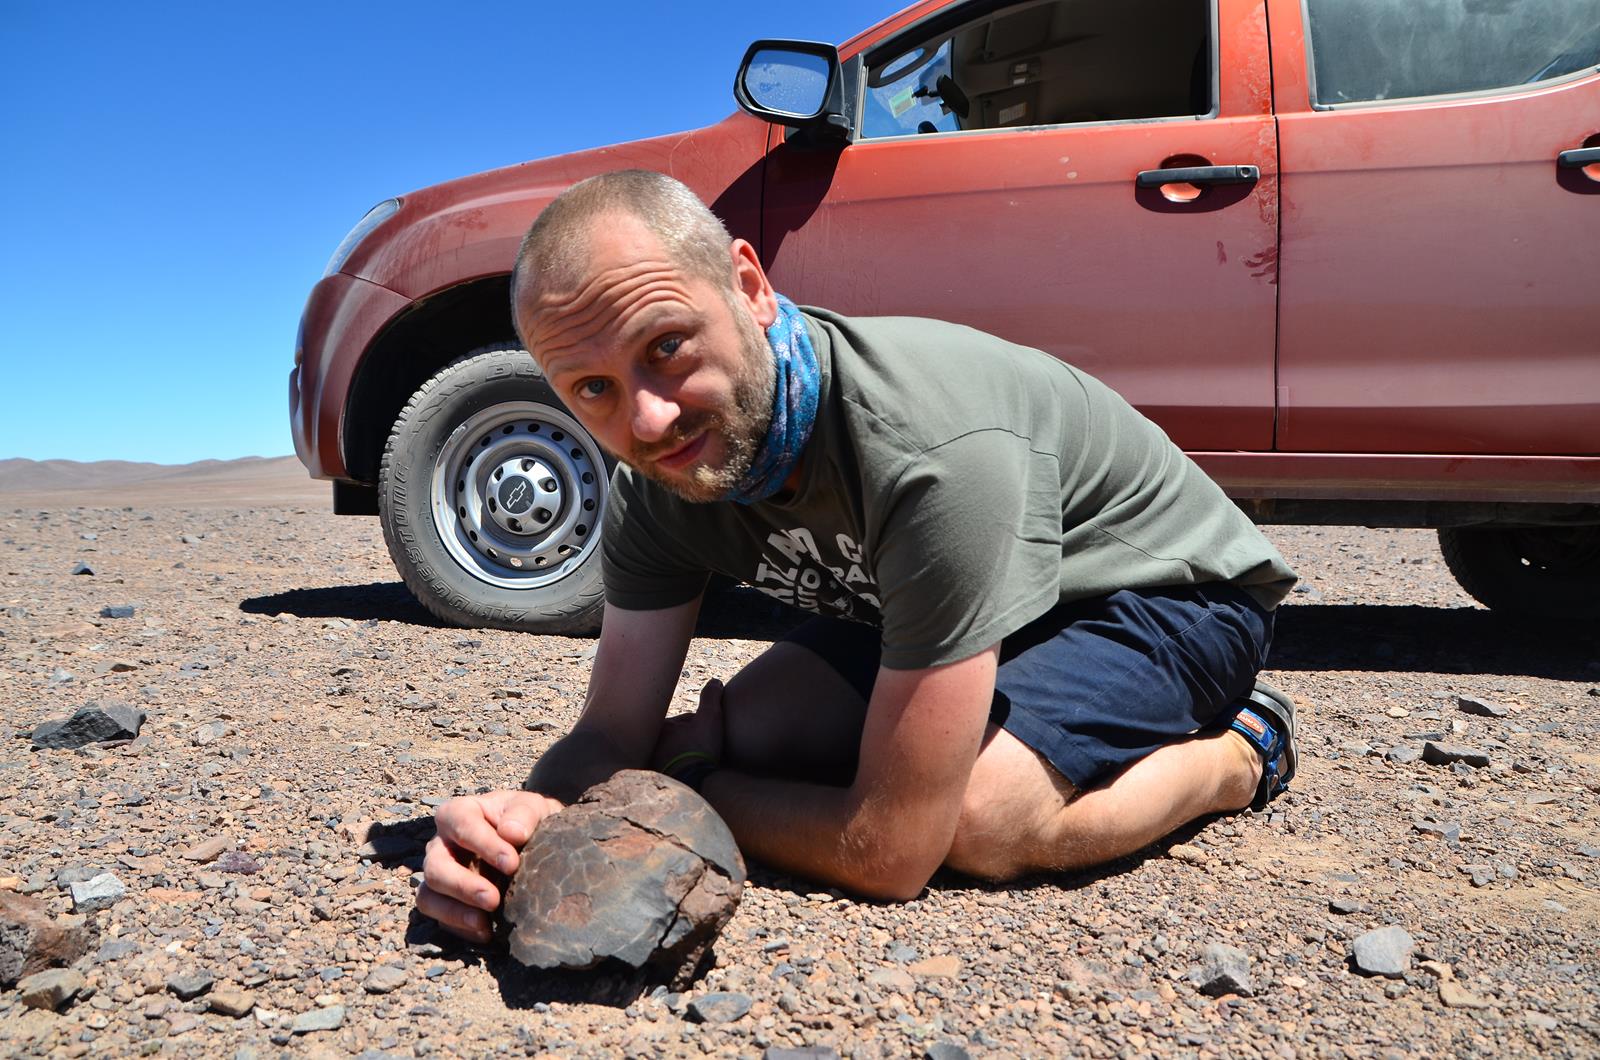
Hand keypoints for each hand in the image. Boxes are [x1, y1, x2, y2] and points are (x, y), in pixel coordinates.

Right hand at [415, 789, 561, 943]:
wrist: (532, 840)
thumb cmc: (526, 820)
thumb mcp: (532, 808)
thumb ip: (524, 813)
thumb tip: (512, 833)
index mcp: (460, 813)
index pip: (460, 824)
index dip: (482, 844)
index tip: (511, 863)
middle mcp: (442, 845)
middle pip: (435, 866)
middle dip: (462, 885)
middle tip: (492, 900)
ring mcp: (440, 876)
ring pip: (428, 897)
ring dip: (454, 912)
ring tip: (483, 923)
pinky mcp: (446, 903)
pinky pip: (441, 920)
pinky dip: (461, 929)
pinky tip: (486, 932)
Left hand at [648, 678, 725, 773]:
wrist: (694, 785)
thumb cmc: (699, 750)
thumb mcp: (709, 719)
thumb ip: (710, 698)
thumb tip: (714, 681)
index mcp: (659, 728)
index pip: (682, 721)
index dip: (698, 724)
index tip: (706, 733)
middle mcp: (650, 745)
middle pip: (676, 738)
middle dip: (687, 740)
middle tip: (702, 748)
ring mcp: (652, 764)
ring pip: (672, 754)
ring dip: (683, 756)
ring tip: (697, 762)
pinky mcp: (657, 780)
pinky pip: (671, 770)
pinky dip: (680, 770)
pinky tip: (691, 773)